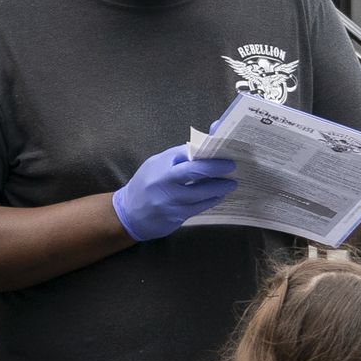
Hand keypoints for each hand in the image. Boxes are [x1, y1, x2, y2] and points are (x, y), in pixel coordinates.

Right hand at [111, 144, 236, 240]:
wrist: (128, 214)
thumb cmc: (147, 184)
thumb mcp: (157, 165)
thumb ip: (179, 156)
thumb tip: (207, 144)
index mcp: (161, 164)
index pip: (187, 152)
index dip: (207, 148)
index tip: (223, 146)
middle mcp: (163, 181)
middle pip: (195, 171)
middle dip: (216, 167)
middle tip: (232, 166)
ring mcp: (169, 200)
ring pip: (201, 193)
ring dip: (219, 188)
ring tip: (231, 183)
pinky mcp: (175, 216)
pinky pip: (198, 207)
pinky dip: (211, 200)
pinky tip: (219, 196)